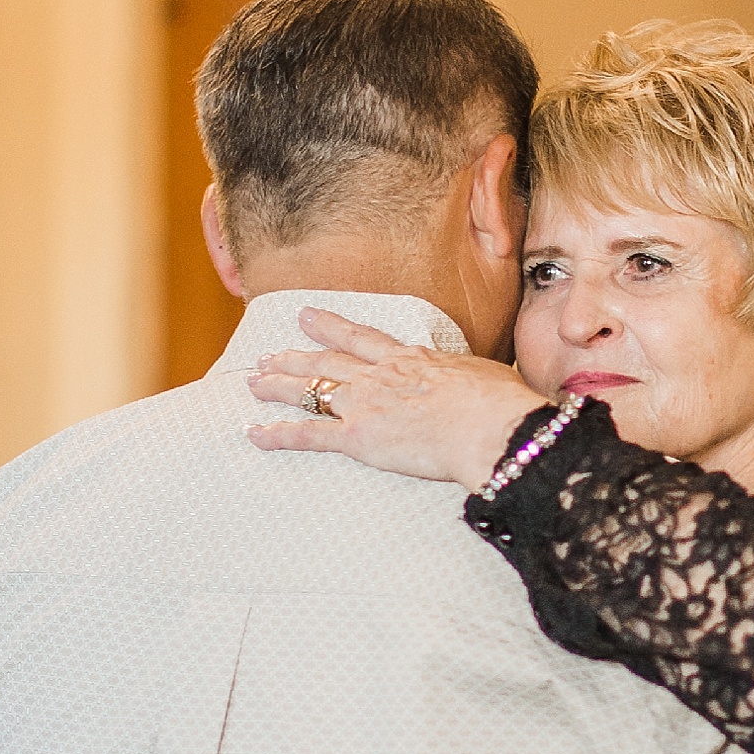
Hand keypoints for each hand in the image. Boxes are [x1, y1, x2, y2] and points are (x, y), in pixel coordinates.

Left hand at [246, 310, 540, 487]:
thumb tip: (485, 387)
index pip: (362, 338)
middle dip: (294, 356)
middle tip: (268, 353)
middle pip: (327, 360)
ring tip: (253, 381)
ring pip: (310, 388)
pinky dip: (277, 434)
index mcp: (411, 360)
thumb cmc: (500, 405)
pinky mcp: (357, 437)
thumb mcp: (486, 377)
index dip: (331, 326)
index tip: (307, 316)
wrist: (491, 425)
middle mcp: (380, 375)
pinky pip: (307, 435)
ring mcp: (365, 403)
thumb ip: (470, 381)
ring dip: (278, 384)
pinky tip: (253, 434)